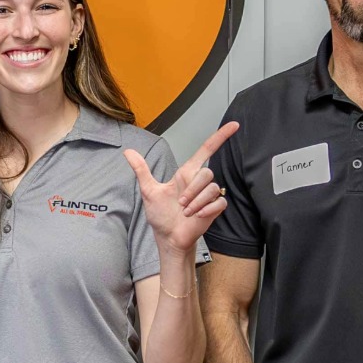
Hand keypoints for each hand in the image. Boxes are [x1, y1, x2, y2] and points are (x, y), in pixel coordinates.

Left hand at [125, 122, 238, 253]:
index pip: (206, 150)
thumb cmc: (160, 215)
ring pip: (212, 188)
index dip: (220, 137)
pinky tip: (197, 216)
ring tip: (186, 213)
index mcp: (186, 174)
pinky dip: (206, 210)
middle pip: (207, 173)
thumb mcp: (148, 191)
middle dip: (193, 190)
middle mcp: (199, 182)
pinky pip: (219, 202)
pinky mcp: (215, 208)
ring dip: (197, 202)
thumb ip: (141, 170)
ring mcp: (209, 196)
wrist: (169, 238)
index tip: (234, 125)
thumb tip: (128, 152)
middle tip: (181, 204)